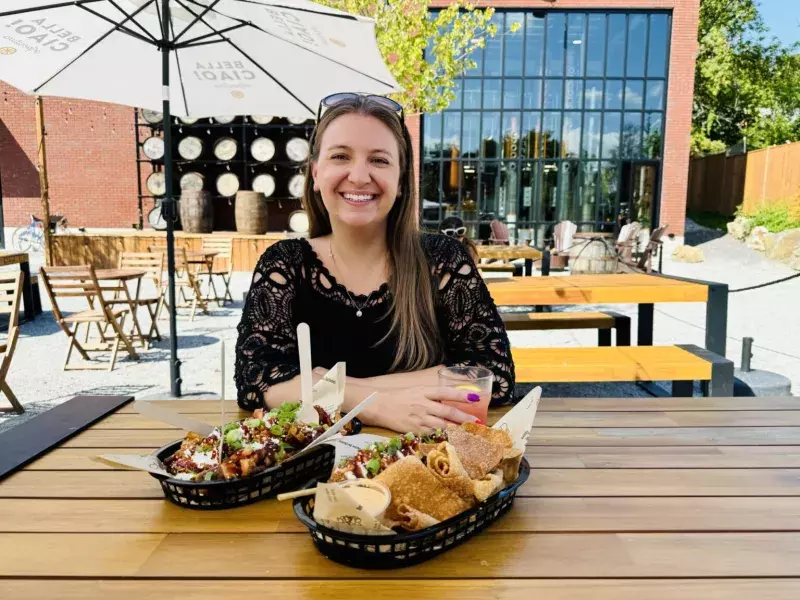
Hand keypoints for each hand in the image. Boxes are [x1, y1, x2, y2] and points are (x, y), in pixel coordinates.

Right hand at [360, 386, 480, 433]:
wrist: (379, 405)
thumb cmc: (399, 397)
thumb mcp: (417, 389)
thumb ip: (433, 394)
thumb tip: (452, 398)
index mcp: (424, 391)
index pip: (446, 392)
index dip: (461, 394)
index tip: (476, 397)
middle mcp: (423, 404)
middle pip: (447, 411)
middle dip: (464, 417)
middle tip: (477, 421)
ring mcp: (419, 418)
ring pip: (442, 425)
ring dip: (457, 429)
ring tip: (470, 432)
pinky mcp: (415, 430)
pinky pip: (432, 434)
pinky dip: (444, 437)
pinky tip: (453, 440)